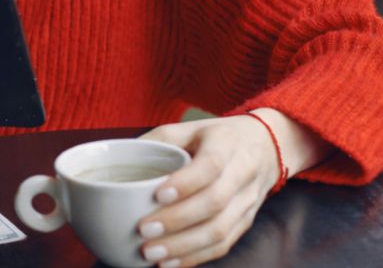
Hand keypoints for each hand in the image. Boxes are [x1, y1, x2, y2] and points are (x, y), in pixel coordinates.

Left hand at [134, 109, 327, 266]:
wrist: (265, 147)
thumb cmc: (217, 138)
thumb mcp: (189, 128)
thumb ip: (156, 140)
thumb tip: (117, 156)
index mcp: (226, 144)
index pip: (211, 165)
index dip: (186, 182)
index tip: (157, 195)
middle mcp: (242, 174)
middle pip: (215, 203)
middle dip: (177, 221)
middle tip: (144, 231)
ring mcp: (247, 202)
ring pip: (220, 230)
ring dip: (184, 247)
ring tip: (152, 254)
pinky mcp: (245, 222)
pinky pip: (223, 245)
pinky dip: (195, 258)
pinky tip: (171, 264)